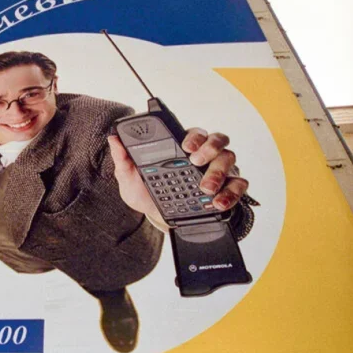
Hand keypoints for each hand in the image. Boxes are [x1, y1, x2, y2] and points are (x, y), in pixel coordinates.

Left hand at [107, 129, 248, 226]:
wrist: (157, 219)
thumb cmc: (146, 193)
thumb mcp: (130, 177)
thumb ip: (123, 159)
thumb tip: (113, 138)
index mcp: (181, 149)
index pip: (194, 133)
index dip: (194, 136)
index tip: (186, 146)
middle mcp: (203, 157)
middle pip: (218, 141)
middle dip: (209, 149)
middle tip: (195, 162)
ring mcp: (217, 172)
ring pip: (229, 159)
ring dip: (218, 172)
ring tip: (205, 188)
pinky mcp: (227, 189)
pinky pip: (238, 185)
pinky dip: (231, 193)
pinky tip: (218, 202)